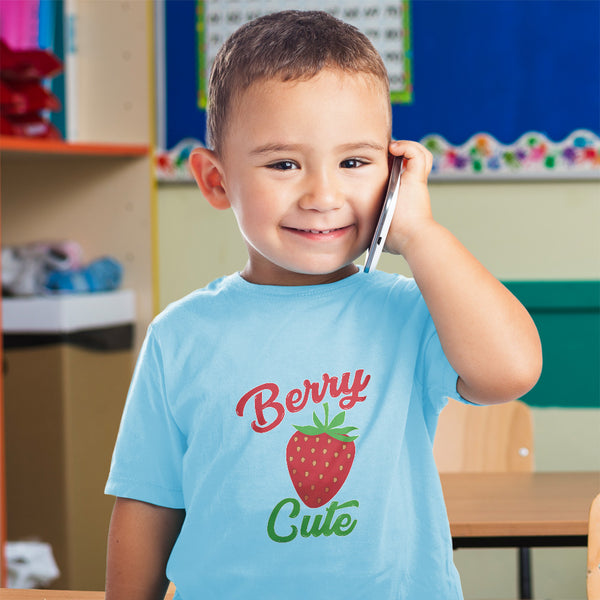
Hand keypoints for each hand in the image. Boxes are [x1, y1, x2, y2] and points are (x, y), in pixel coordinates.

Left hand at [384, 140, 434, 256]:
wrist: (410, 238)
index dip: (393, 165)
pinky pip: (416, 153)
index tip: (376, 163)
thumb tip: (365, 234)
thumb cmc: (395, 238)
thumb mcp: (381, 228)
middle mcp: (412, 185)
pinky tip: (394, 150)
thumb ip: (375, 224)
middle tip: (383, 152)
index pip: (403, 172)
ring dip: (407, 147)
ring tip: (392, 149)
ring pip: (419, 154)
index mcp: (404, 194)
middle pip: (414, 160)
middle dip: (400, 152)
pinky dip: (407, 147)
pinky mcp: (417, 178)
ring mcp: (416, 180)